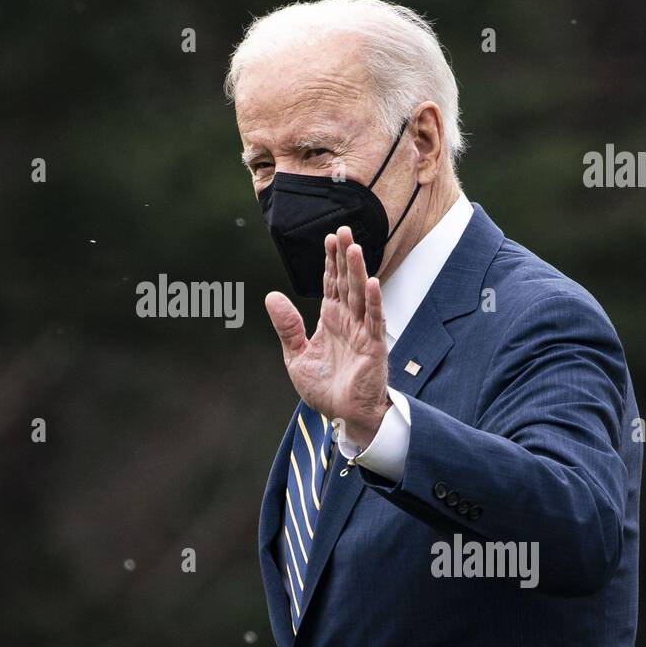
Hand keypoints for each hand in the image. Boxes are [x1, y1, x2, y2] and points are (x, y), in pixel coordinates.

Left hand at [265, 225, 390, 448]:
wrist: (343, 416)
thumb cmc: (325, 389)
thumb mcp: (296, 356)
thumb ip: (287, 326)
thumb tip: (272, 296)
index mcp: (331, 321)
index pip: (332, 285)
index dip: (330, 262)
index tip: (329, 238)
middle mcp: (348, 322)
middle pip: (347, 282)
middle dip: (345, 257)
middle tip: (344, 230)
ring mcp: (363, 332)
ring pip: (360, 296)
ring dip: (358, 272)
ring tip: (355, 247)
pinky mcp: (374, 347)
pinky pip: (374, 320)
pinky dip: (372, 302)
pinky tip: (370, 283)